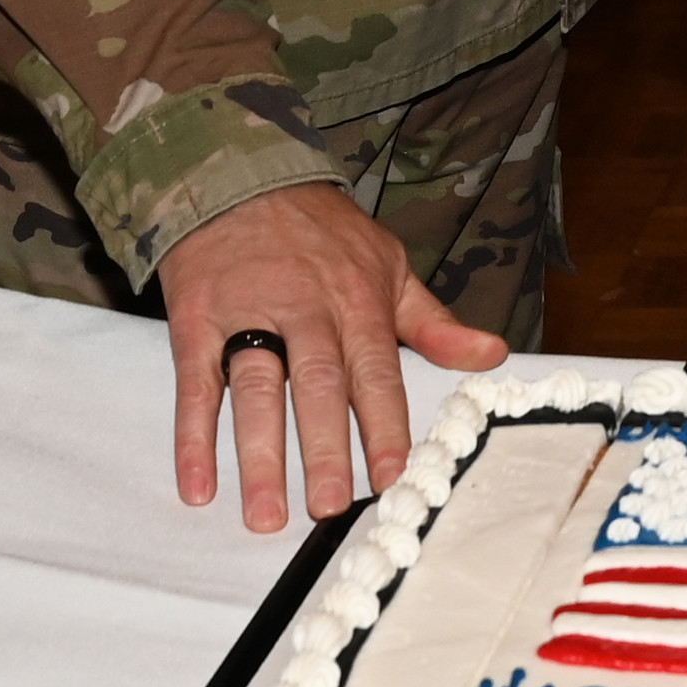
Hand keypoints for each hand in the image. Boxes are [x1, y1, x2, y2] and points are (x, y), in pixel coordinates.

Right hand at [162, 181, 506, 532]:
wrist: (239, 172)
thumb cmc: (323, 232)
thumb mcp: (388, 265)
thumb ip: (434, 322)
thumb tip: (493, 355)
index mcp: (358, 302)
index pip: (376, 374)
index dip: (386, 427)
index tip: (394, 478)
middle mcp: (305, 311)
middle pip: (316, 386)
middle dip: (323, 448)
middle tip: (327, 508)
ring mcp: (247, 315)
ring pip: (256, 390)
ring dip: (259, 455)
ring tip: (265, 514)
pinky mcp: (197, 320)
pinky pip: (195, 385)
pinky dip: (193, 437)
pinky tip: (198, 485)